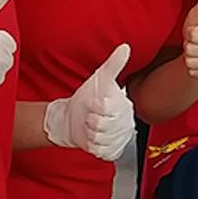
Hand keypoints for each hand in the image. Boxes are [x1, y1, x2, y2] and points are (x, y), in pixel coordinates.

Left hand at [43, 43, 134, 159]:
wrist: (71, 118)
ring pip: (101, 139)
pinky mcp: (111, 151)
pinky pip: (102, 151)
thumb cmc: (86, 97)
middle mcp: (126, 124)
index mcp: (126, 107)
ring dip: (89, 133)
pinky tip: (91, 138)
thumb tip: (125, 46)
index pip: (110, 108)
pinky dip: (92, 146)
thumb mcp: (100, 79)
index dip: (97, 106)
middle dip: (91, 120)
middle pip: (104, 125)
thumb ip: (114, 64)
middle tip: (90, 116)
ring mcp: (119, 139)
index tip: (94, 103)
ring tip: (89, 126)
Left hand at [181, 0, 197, 85]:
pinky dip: (193, 69)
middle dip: (189, 46)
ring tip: (197, 50)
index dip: (189, 33)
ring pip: (193, 63)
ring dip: (190, 58)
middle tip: (195, 42)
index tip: (195, 31)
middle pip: (192, 50)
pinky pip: (196, 73)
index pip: (194, 35)